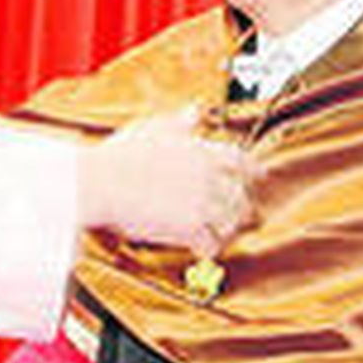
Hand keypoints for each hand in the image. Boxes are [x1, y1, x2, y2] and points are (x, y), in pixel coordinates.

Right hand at [79, 108, 257, 257]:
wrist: (101, 182)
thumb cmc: (121, 155)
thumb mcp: (154, 128)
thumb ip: (180, 122)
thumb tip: (195, 111)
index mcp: (202, 150)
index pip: (241, 160)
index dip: (254, 170)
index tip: (261, 175)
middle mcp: (209, 176)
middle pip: (240, 195)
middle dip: (242, 206)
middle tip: (245, 215)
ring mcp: (202, 203)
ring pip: (230, 222)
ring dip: (227, 229)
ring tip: (222, 236)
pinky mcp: (190, 228)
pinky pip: (211, 244)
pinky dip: (209, 249)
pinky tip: (204, 252)